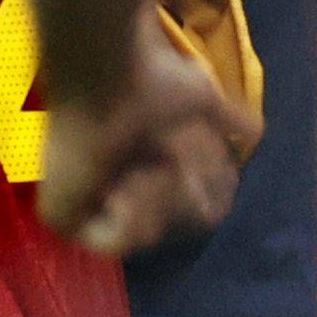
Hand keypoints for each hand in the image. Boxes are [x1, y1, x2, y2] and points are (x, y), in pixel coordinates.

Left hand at [42, 10, 261, 253]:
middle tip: (163, 162)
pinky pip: (112, 244)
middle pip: (165, 224)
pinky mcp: (61, 216)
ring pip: (142, 235)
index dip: (198, 192)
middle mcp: (107, 184)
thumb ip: (229, 119)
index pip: (178, 206)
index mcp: (133, 162)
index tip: (199, 165)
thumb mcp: (203, 100)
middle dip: (175, 193)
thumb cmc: (149, 80)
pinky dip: (127, 220)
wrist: (107, 73)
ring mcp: (82, 202)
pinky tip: (120, 189)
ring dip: (152, 201)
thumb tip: (255, 132)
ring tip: (139, 171)